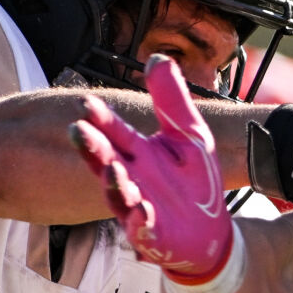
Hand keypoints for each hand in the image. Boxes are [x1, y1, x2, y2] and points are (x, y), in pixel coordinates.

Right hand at [70, 56, 235, 279]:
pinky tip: (141, 211)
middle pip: (105, 161)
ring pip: (118, 196)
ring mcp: (138, 208)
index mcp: (136, 152)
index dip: (100, 118)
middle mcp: (131, 179)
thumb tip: (159, 57)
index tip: (86, 102)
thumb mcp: (189, 134)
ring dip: (113, 184)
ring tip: (113, 169)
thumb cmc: (195, 180)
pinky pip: (142, 229)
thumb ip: (172, 100)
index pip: (113, 132)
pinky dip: (140, 221)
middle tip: (78, 129)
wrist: (214, 227)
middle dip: (92, 148)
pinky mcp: (153, 235)